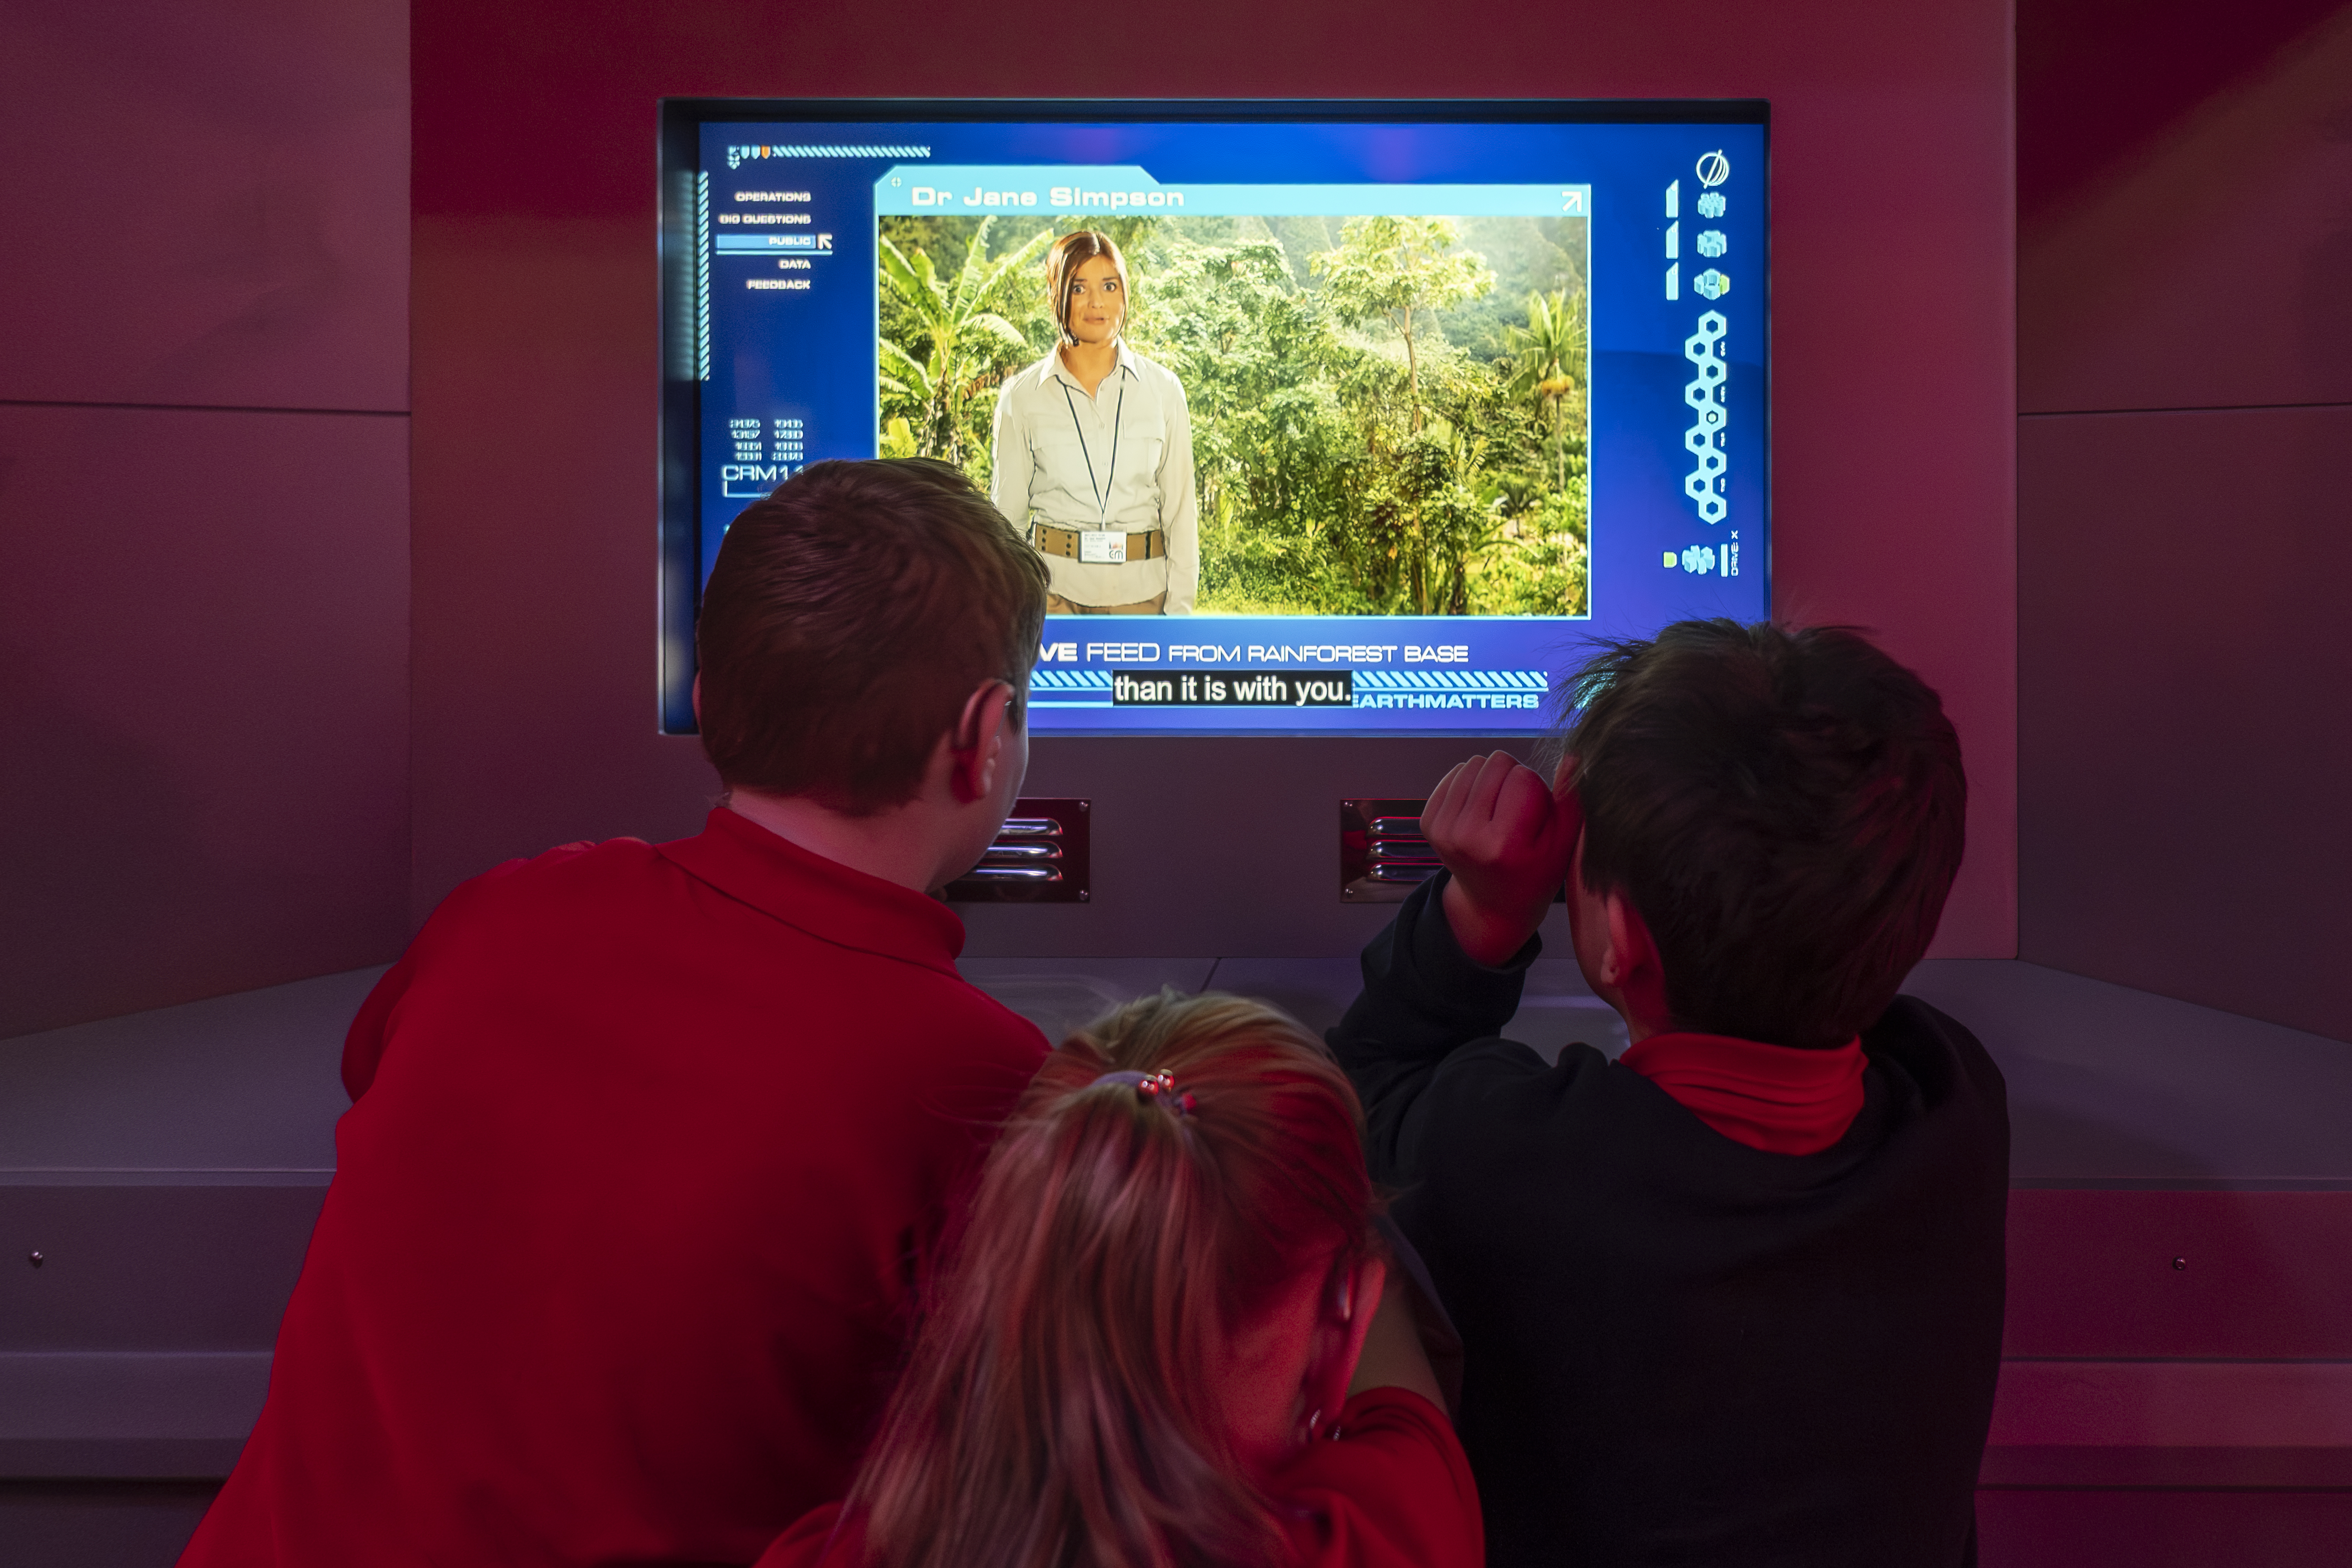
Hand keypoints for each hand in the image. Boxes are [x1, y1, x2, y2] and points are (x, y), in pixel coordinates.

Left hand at [1422, 752, 1580, 966]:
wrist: (1492, 904)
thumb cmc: (1534, 873)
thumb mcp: (1563, 845)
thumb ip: (1571, 801)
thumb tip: (1571, 756)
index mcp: (1504, 844)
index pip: (1523, 776)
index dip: (1536, 789)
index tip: (1534, 816)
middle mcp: (1467, 835)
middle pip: (1496, 763)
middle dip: (1513, 780)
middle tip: (1516, 814)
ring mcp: (1443, 828)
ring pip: (1473, 764)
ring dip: (1491, 781)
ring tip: (1498, 813)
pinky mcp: (1428, 822)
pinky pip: (1454, 774)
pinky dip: (1470, 786)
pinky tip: (1480, 812)